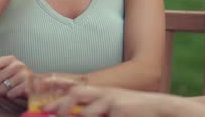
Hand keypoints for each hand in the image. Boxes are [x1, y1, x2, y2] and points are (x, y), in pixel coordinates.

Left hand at [0, 55, 30, 98]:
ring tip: (8, 89)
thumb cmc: (15, 79)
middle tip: (1, 87)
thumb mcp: (1, 73)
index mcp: (9, 59)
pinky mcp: (28, 85)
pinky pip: (10, 95)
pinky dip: (10, 96)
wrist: (35, 85)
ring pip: (0, 89)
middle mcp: (17, 64)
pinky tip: (14, 92)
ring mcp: (24, 74)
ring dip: (2, 93)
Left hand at [44, 85, 166, 116]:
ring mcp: (113, 101)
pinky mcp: (121, 110)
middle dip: (63, 104)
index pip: (76, 91)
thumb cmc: (134, 110)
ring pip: (87, 111)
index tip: (45, 108)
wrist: (159, 107)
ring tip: (78, 116)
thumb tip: (79, 114)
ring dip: (80, 116)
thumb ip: (97, 109)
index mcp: (102, 92)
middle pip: (77, 93)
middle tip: (55, 114)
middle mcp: (105, 94)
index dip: (59, 99)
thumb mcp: (114, 106)